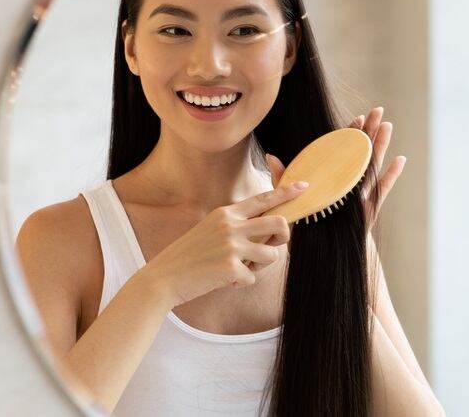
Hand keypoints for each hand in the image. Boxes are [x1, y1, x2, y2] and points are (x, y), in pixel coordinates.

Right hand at [142, 182, 306, 307]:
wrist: (164, 277)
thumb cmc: (191, 255)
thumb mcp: (212, 230)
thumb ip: (238, 226)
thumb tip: (269, 229)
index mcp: (227, 213)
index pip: (263, 199)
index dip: (286, 193)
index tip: (303, 186)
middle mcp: (231, 225)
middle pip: (279, 224)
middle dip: (283, 238)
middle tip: (270, 247)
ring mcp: (231, 246)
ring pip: (271, 254)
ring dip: (260, 266)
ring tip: (239, 268)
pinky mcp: (230, 267)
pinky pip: (253, 277)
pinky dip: (241, 282)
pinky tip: (223, 280)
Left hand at [263, 107, 404, 232]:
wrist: (323, 256)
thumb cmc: (308, 230)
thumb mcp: (292, 202)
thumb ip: (283, 180)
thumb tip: (271, 157)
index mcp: (333, 180)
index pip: (342, 152)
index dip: (349, 134)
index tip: (356, 117)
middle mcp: (349, 184)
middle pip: (361, 153)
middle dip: (369, 131)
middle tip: (378, 111)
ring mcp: (361, 196)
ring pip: (372, 166)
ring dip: (381, 145)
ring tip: (388, 126)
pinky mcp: (369, 209)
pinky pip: (382, 190)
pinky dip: (391, 175)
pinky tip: (400, 160)